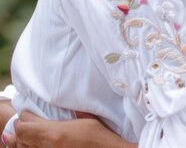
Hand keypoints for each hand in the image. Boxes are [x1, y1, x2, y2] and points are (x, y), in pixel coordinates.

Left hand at [7, 111, 135, 147]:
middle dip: (24, 129)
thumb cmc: (101, 138)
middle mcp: (47, 147)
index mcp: (54, 133)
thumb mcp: (88, 120)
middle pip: (21, 137)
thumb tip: (69, 104)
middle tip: (31, 124)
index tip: (31, 113)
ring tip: (35, 136)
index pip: (24, 124)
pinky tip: (41, 145)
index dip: (26, 117)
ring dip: (26, 141)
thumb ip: (74, 112)